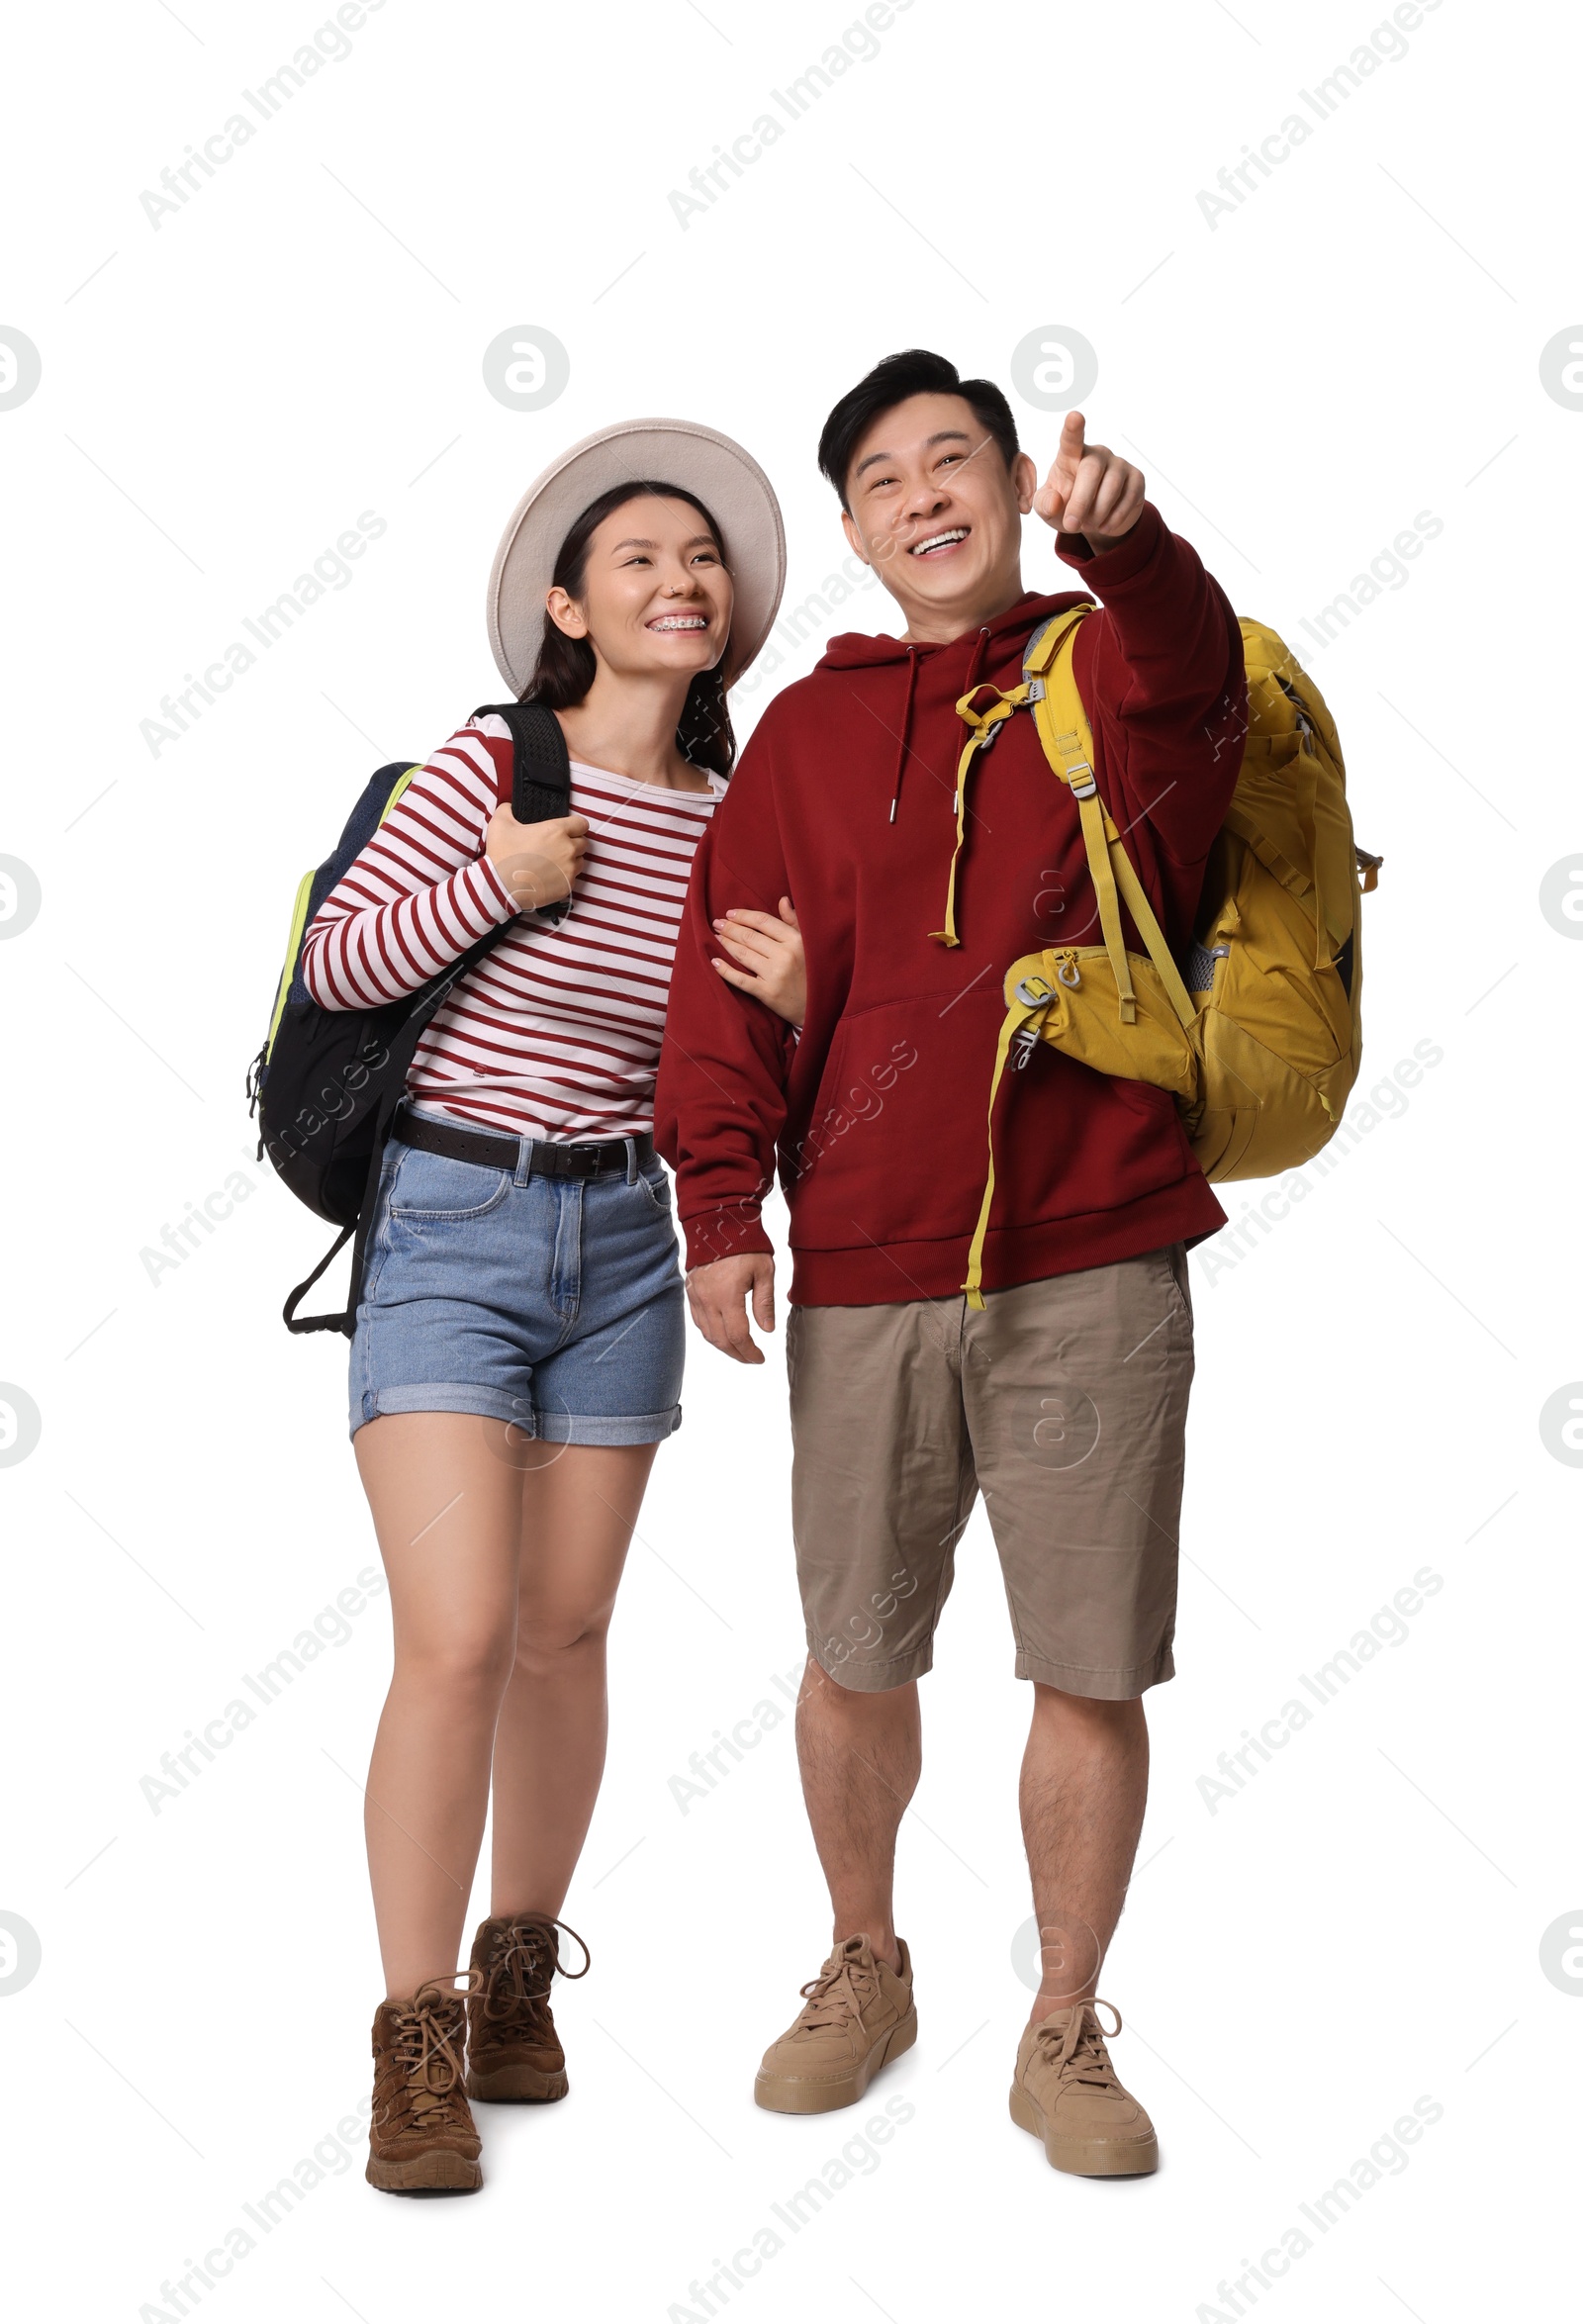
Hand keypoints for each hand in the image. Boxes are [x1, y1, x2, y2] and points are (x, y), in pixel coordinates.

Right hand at [485, 802, 589, 911]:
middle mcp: (567, 849)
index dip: (575, 826)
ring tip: (554, 863)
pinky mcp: (567, 886)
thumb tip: (510, 806)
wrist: (500, 887)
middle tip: (557, 847)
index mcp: (556, 831)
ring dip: (571, 861)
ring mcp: (569, 870)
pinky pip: (573, 879)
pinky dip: (564, 877)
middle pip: (583, 843)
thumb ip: (507, 809)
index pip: (582, 824)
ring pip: (580, 862)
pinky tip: (549, 877)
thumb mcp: (499, 823)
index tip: (567, 830)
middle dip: (573, 843)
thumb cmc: (501, 854)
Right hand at [686, 1252, 774, 1363]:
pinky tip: (723, 1334)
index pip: (738, 1336)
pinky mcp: (691, 1291)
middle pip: (721, 1340)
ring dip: (723, 1346)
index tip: (760, 1358)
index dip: (750, 1352)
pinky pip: (698, 1321)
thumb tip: (767, 1330)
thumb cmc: (745, 1245)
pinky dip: (711, 1333)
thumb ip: (765, 1303)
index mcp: (727, 1296)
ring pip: (707, 1333)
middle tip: (751, 1358)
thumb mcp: (764, 1271)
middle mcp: (708, 1300)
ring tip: (739, 1349)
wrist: (717, 1223)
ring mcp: (696, 1296)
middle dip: (737, 1354)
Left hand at [712, 898, 804, 1026]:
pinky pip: (740, 979)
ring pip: (743, 954)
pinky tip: (714, 962)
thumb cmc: (814, 972)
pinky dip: (725, 970)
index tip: (730, 913)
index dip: (744, 916)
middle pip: (749, 937)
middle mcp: (785, 955)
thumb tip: (782, 900)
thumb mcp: (809, 944)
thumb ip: (794, 921)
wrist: (819, 1006)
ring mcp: (775, 975)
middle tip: (717, 924)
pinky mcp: (767, 993)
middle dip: (730, 928)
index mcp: (795, 940)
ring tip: (716, 937)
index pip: (763, 921)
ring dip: (726, 944)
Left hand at [1033, 412, 1143, 552]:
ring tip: (1087, 525)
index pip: (1071, 439)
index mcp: (1071, 455)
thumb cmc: (1066, 506)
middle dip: (1081, 501)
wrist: (1095, 520)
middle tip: (1072, 524)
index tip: (1074, 417)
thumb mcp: (1047, 509)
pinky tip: (1104, 525)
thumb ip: (1044, 503)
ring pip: (1111, 487)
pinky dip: (1114, 518)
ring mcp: (1119, 464)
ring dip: (1097, 513)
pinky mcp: (1136, 478)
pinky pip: (1128, 498)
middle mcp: (1097, 454)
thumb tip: (1055, 501)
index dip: (1073, 428)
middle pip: (1091, 470)